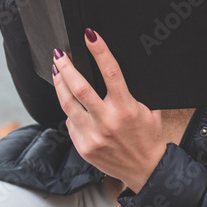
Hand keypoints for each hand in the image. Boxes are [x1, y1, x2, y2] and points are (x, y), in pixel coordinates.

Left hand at [52, 28, 166, 192]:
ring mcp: (93, 135)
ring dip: (59, 84)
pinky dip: (69, 110)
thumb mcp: (150, 111)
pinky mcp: (83, 147)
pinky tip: (70, 102)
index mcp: (126, 109)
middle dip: (67, 67)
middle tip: (60, 53)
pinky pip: (70, 123)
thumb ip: (135, 93)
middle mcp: (108, 121)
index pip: (111, 73)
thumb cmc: (148, 137)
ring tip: (56, 71)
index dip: (99, 51)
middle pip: (80, 88)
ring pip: (68, 104)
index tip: (90, 35)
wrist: (145, 171)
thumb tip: (116, 70)